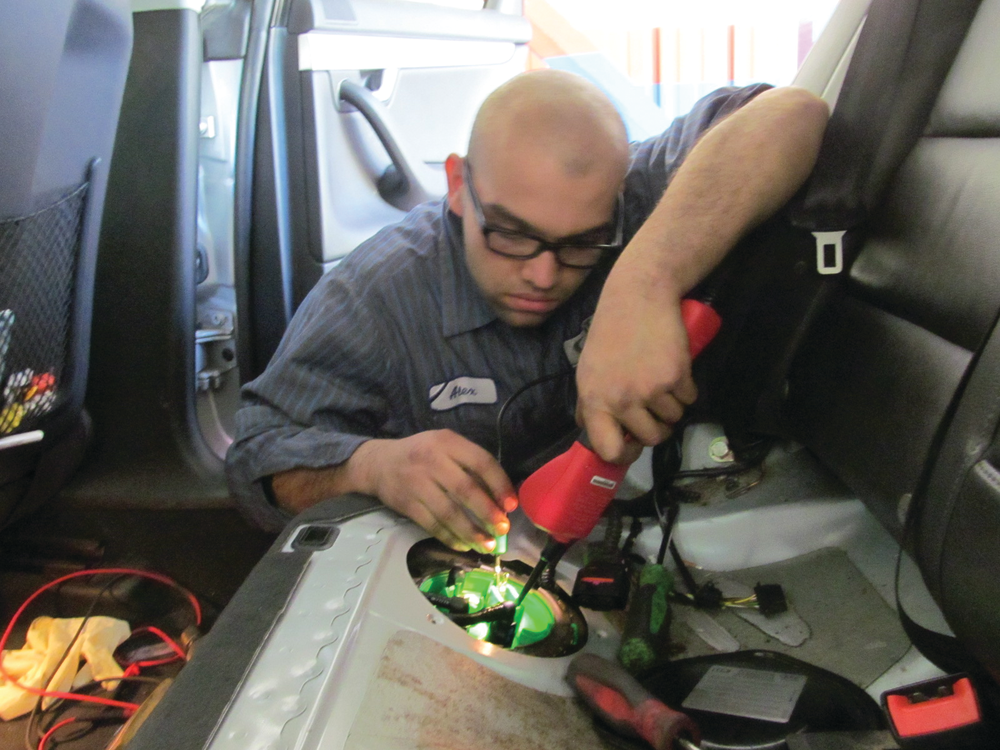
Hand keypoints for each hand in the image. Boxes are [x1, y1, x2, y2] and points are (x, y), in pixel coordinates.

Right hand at [356, 430, 517, 552]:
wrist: (377, 463)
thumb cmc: (421, 454)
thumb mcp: (445, 445)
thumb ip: (469, 463)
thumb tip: (500, 495)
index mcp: (447, 442)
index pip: (480, 462)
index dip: (499, 484)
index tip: (511, 505)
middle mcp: (432, 460)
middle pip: (465, 489)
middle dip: (487, 512)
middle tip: (503, 529)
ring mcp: (417, 483)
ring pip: (448, 512)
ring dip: (471, 531)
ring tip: (487, 544)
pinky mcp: (406, 504)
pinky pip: (432, 524)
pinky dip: (449, 538)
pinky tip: (463, 545)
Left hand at [576, 264, 696, 462]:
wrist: (638, 297)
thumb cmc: (610, 332)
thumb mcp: (587, 368)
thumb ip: (587, 402)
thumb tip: (586, 428)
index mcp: (594, 400)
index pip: (608, 449)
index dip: (625, 453)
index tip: (633, 445)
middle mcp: (621, 399)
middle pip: (650, 439)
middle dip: (657, 427)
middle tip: (654, 407)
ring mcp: (650, 389)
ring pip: (673, 419)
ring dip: (673, 406)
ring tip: (662, 381)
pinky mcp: (677, 377)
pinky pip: (689, 399)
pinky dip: (687, 389)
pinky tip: (675, 369)